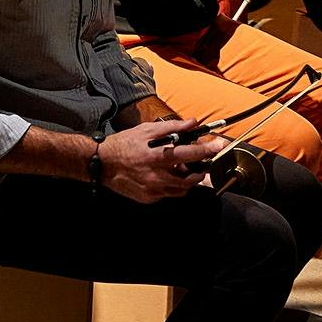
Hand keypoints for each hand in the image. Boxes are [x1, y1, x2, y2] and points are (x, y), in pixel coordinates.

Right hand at [96, 119, 226, 202]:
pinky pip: (168, 194)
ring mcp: (153, 190)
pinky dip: (171, 185)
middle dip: (200, 171)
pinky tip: (162, 176)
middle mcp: (157, 176)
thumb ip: (172, 128)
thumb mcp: (146, 131)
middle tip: (199, 164)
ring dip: (187, 180)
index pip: (189, 154)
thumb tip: (192, 123)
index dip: (207, 150)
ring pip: (181, 190)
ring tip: (179, 169)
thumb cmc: (123, 145)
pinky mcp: (149, 198)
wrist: (102, 164)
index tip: (219, 146)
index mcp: (157, 156)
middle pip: (190, 178)